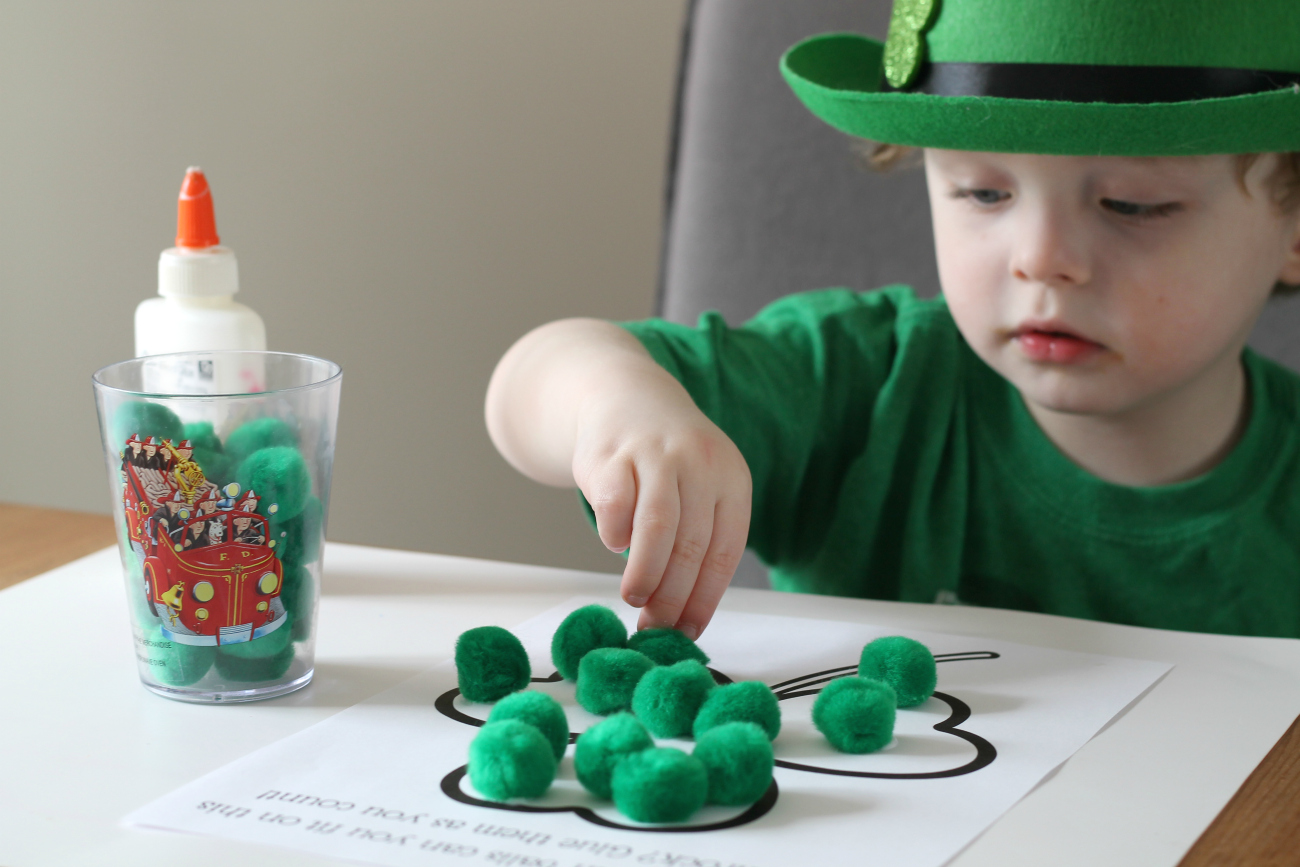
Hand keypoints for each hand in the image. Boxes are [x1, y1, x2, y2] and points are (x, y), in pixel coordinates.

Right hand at [486, 318, 753, 637]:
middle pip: (691, 545)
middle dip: (672, 596)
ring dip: (645, 574)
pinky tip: (614, 545)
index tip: (689, 632)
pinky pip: (615, 504)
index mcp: (731, 478)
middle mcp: (699, 462)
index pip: (725, 552)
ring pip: (657, 528)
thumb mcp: (701, 488)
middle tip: (655, 626)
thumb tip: (683, 617)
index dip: (705, 598)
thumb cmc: (666, 460)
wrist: (626, 396)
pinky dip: (614, 535)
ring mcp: (655, 454)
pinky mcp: (612, 454)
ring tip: (634, 599)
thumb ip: (697, 540)